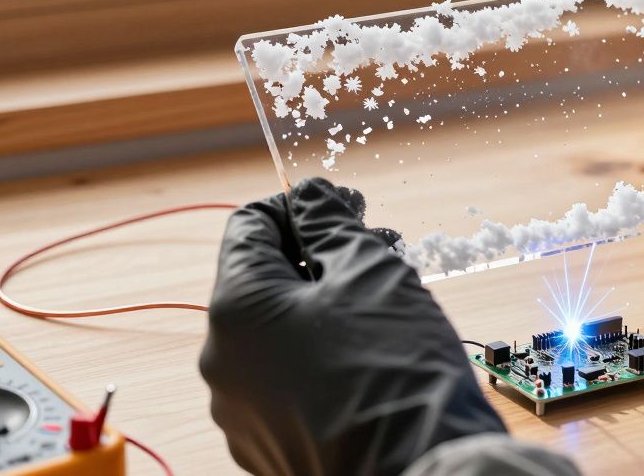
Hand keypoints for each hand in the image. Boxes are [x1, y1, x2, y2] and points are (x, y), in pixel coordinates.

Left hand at [199, 177, 504, 475]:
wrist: (421, 468)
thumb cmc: (396, 369)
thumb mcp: (369, 271)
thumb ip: (331, 222)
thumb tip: (312, 195)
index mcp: (236, 309)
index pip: (248, 225)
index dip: (297, 204)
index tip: (340, 204)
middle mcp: (222, 362)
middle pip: (261, 281)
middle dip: (317, 255)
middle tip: (374, 246)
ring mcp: (241, 411)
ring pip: (274, 334)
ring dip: (321, 305)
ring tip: (382, 299)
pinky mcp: (267, 444)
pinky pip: (283, 381)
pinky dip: (317, 355)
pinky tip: (369, 351)